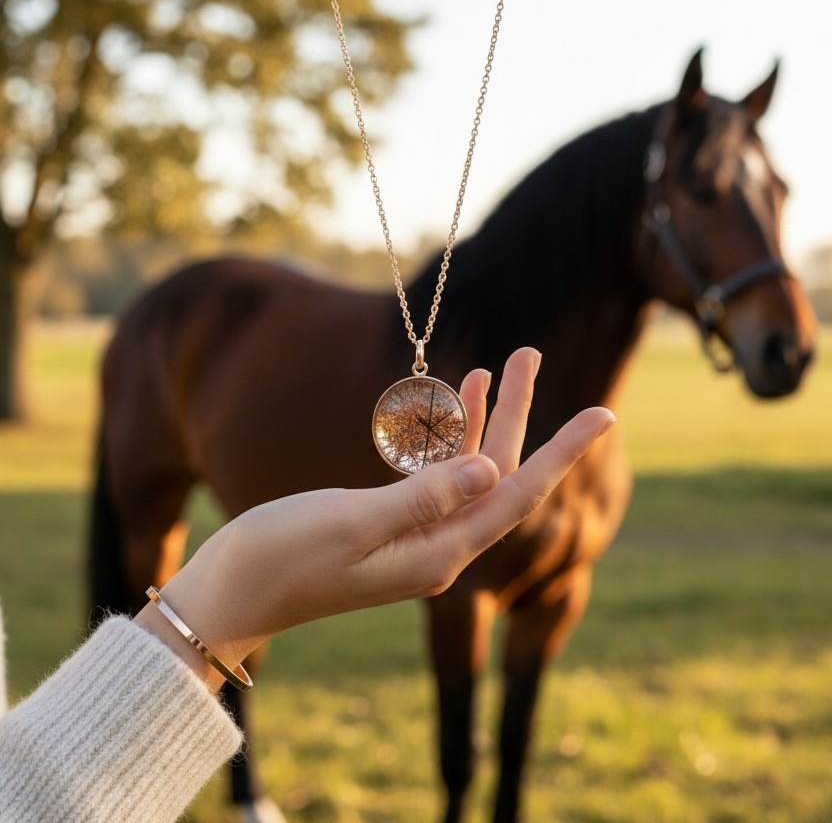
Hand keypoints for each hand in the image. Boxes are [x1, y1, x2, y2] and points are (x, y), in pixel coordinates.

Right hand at [135, 347, 614, 690]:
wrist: (227, 595)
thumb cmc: (278, 558)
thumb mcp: (351, 523)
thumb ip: (423, 496)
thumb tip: (489, 468)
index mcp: (438, 553)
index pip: (516, 494)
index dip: (561, 452)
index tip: (604, 414)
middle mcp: (438, 548)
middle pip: (496, 474)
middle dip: (517, 415)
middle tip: (528, 352)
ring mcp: (415, 537)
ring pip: (467, 472)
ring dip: (482, 420)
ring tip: (496, 364)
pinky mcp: (390, 524)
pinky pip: (434, 476)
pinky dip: (446, 437)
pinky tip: (452, 403)